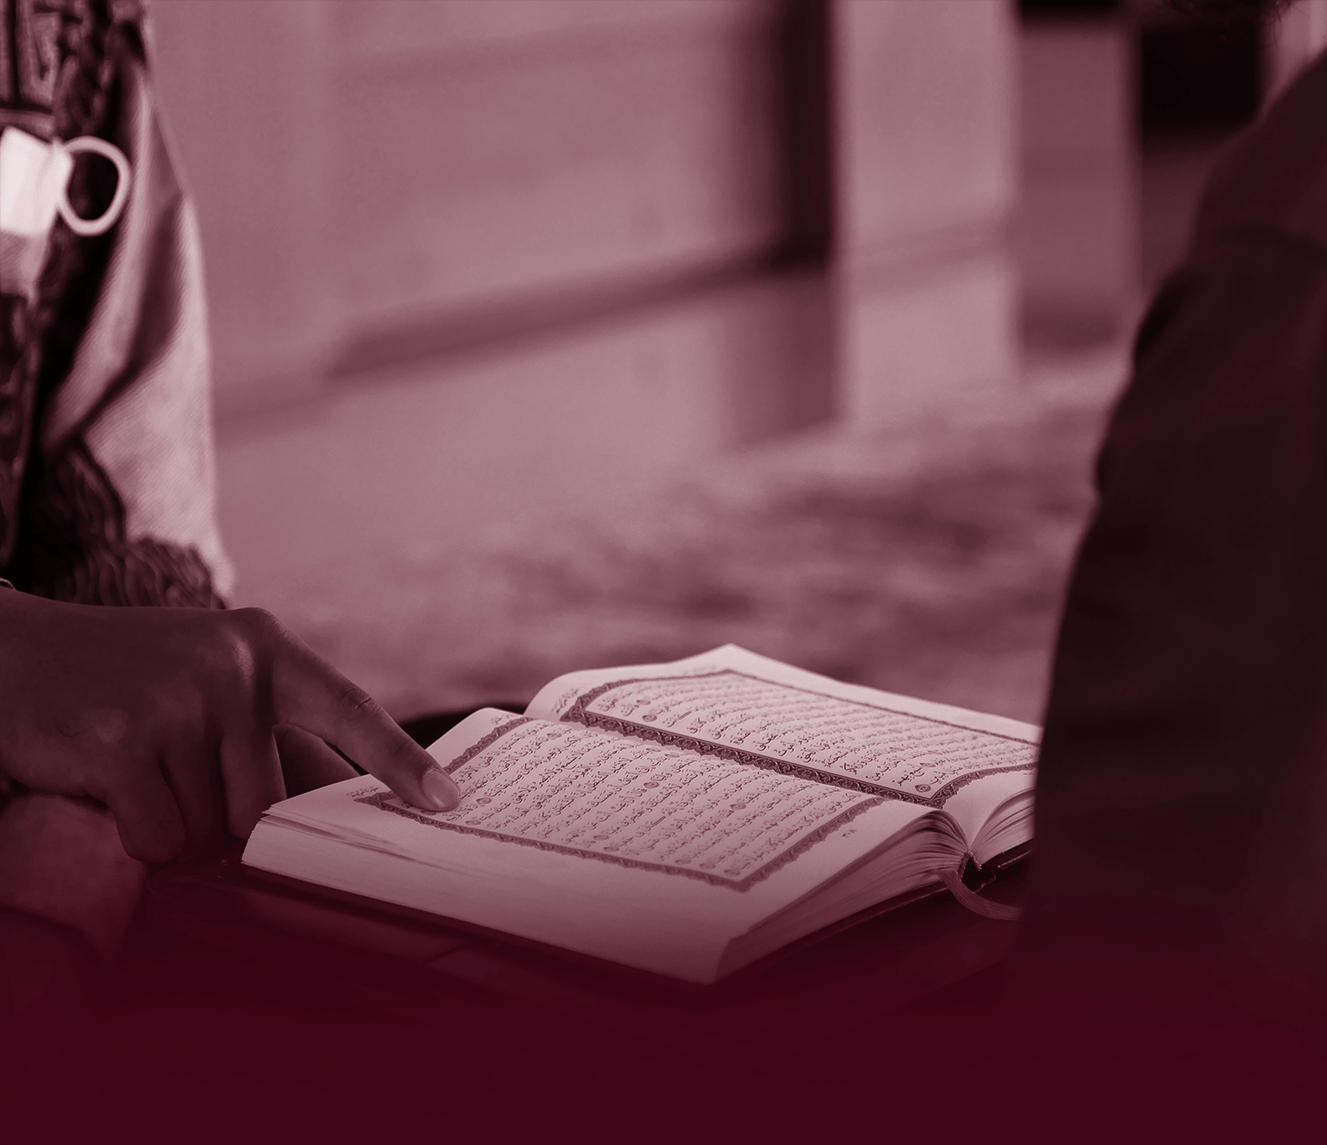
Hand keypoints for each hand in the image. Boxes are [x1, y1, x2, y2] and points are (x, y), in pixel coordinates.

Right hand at [0, 591, 459, 862]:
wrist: (10, 652)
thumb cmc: (126, 679)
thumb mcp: (208, 680)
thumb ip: (264, 734)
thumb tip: (319, 812)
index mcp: (265, 649)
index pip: (350, 711)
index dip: (400, 762)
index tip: (447, 800)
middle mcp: (231, 667)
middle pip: (266, 804)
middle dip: (221, 816)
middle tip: (171, 772)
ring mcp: (177, 700)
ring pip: (208, 829)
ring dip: (171, 822)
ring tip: (134, 766)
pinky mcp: (121, 741)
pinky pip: (157, 838)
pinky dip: (133, 833)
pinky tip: (106, 783)